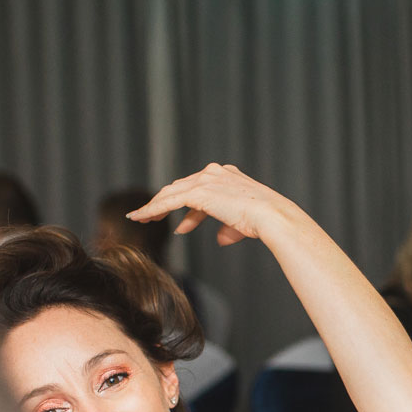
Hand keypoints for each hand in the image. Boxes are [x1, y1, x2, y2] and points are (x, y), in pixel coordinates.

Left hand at [129, 163, 300, 247]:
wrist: (272, 217)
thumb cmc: (264, 222)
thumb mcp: (243, 224)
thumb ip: (228, 228)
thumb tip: (220, 239)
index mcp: (227, 175)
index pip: (198, 189)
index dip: (187, 208)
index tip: (181, 225)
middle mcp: (215, 173)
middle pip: (180, 187)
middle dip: (164, 202)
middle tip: (150, 216)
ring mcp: (206, 180)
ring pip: (171, 192)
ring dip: (154, 206)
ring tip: (140, 218)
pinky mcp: (199, 192)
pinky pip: (169, 201)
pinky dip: (153, 209)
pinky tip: (142, 217)